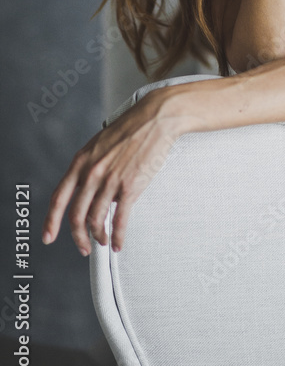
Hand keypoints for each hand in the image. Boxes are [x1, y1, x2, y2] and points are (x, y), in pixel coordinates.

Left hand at [41, 91, 186, 254]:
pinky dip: (118, 236)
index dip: (51, 222)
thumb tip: (89, 189)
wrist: (155, 118)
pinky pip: (120, 220)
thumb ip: (89, 167)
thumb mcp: (99, 144)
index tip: (48, 236)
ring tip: (104, 241)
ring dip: (99, 237)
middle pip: (76, 216)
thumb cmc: (131, 128)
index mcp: (81, 162)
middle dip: (78, 237)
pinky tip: (118, 242)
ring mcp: (110, 181)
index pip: (58, 198)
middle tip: (83, 247)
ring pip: (97, 221)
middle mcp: (92, 173)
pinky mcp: (130, 187)